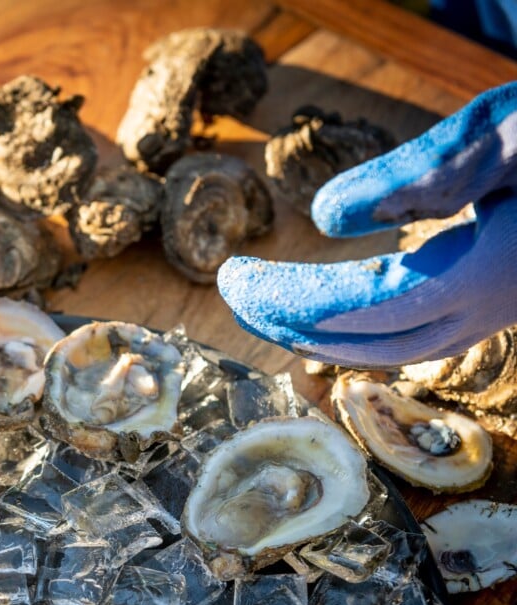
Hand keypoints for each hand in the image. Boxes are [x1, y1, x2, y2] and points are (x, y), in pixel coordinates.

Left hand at [218, 82, 516, 367]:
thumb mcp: (499, 135)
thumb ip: (414, 175)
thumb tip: (325, 216)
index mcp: (485, 271)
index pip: (360, 308)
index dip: (289, 302)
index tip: (232, 280)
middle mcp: (490, 307)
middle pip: (370, 343)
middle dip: (291, 324)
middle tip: (233, 294)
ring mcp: (499, 312)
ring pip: (396, 351)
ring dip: (323, 333)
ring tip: (267, 307)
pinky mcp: (499, 301)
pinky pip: (419, 337)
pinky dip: (364, 331)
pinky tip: (337, 313)